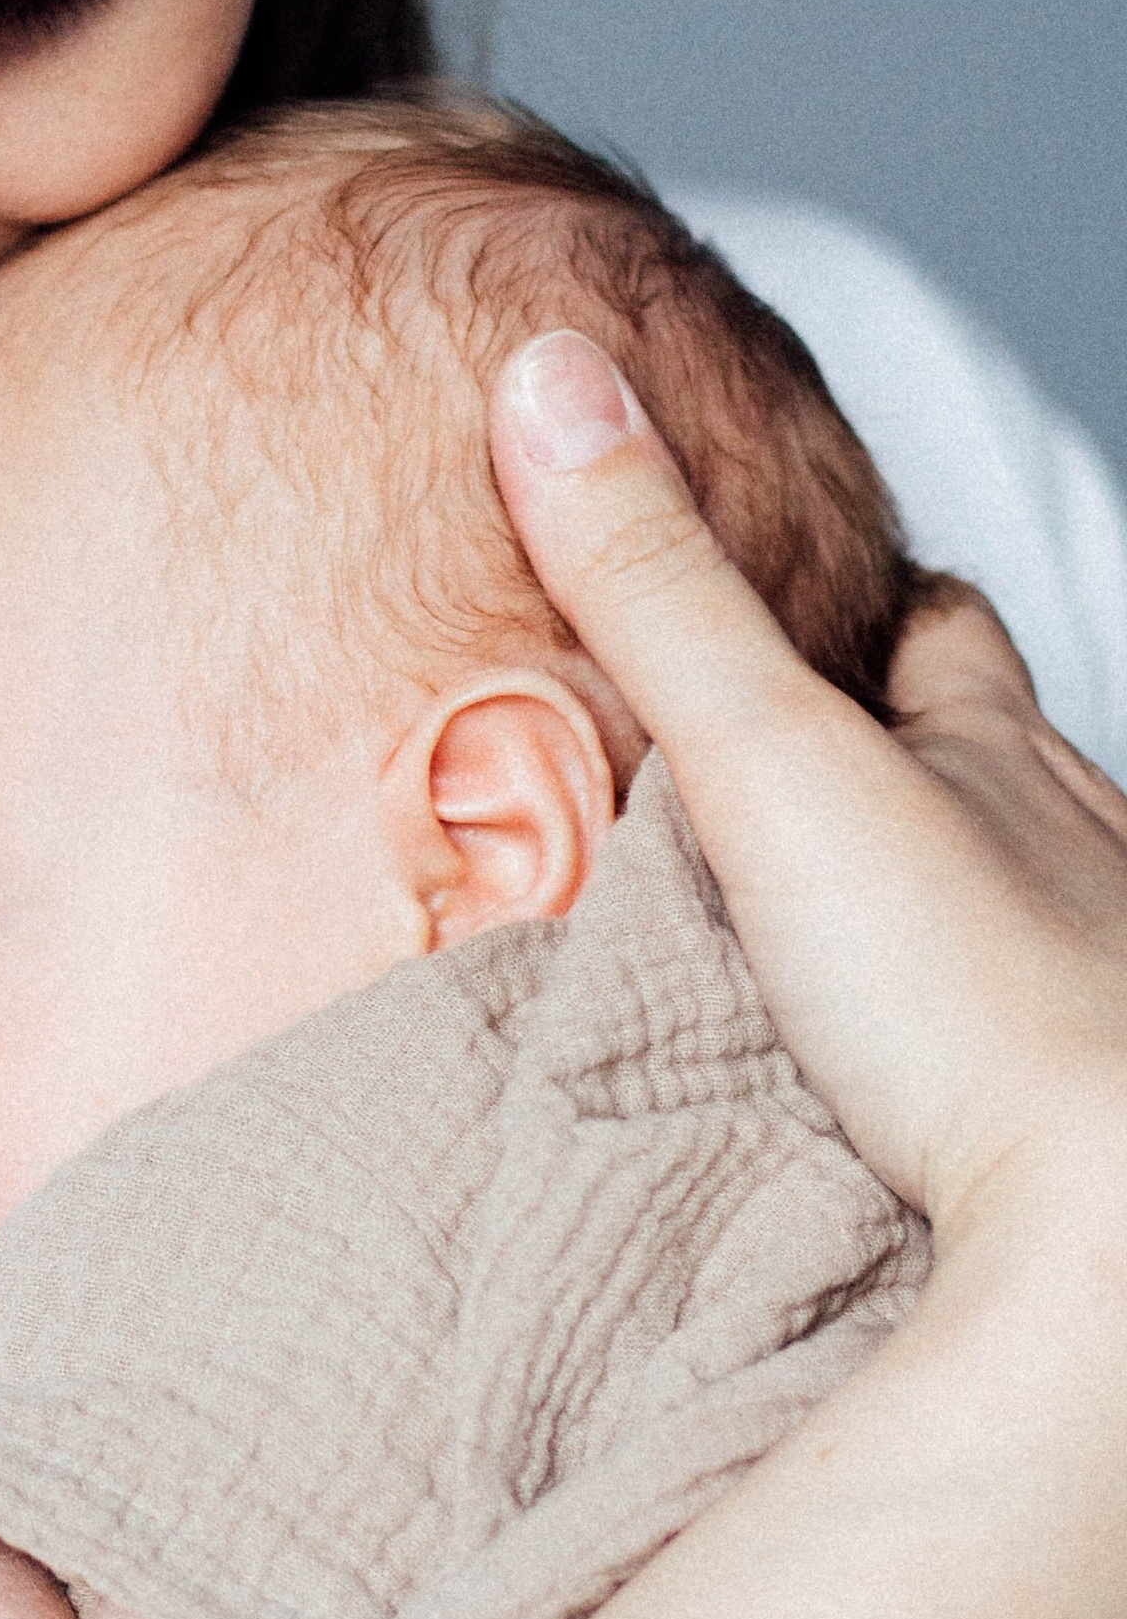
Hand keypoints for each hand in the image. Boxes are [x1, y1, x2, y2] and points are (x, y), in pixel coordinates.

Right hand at [490, 332, 1126, 1248]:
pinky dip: (954, 1066)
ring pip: (1024, 919)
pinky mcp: (1079, 1151)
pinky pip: (1013, 1074)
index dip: (874, 600)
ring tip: (849, 950)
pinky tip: (902, 1111)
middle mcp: (1076, 864)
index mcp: (997, 759)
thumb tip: (550, 371)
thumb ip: (654, 585)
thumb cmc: (977, 997)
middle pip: (997, 768)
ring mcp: (1093, 1006)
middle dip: (920, 755)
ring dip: (944, 920)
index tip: (806, 583)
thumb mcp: (772, 761)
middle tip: (815, 767)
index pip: (940, 631)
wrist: (1122, 1247)